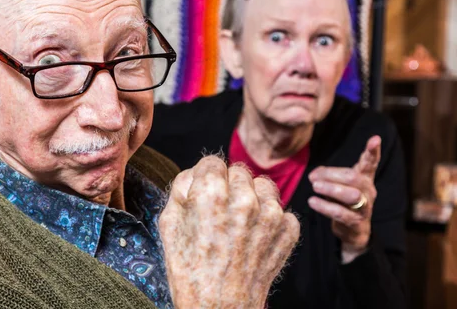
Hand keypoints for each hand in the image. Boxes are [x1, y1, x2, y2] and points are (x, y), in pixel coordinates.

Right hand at [159, 156, 299, 308]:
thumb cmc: (190, 270)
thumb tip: (196, 173)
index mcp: (212, 194)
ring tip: (240, 222)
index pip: (212, 161)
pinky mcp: (288, 230)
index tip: (205, 191)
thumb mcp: (169, 224)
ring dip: (252, 198)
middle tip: (221, 211)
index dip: (205, 177)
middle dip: (228, 186)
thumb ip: (181, 188)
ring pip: (262, 185)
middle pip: (238, 171)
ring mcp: (270, 215)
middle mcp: (244, 199)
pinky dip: (269, 220)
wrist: (219, 308)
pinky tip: (254, 237)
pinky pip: (280, 210)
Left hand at [307, 136, 380, 261]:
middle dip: (331, 175)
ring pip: (351, 195)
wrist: (354, 231)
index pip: (370, 163)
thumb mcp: (339, 185)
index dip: (373, 151)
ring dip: (330, 189)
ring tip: (314, 187)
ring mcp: (364, 208)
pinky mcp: (356, 222)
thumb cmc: (344, 202)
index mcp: (365, 179)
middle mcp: (368, 192)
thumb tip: (315, 174)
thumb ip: (329, 175)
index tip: (375, 138)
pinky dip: (324, 206)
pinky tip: (312, 201)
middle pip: (354, 178)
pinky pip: (340, 213)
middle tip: (312, 177)